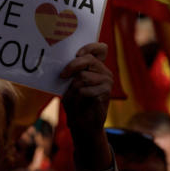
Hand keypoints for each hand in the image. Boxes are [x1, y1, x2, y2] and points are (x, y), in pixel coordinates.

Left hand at [60, 42, 113, 169]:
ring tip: (74, 96)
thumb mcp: (70, 84)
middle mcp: (104, 72)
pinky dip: (78, 97)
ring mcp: (107, 82)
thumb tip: (64, 65)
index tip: (77, 53)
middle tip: (62, 76)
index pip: (100, 49)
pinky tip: (81, 102)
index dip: (90, 47)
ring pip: (84, 76)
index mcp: (96, 66)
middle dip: (72, 66)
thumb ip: (71, 72)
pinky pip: (86, 90)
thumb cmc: (75, 102)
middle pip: (88, 60)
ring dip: (73, 87)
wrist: (82, 123)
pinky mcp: (106, 94)